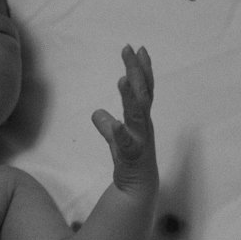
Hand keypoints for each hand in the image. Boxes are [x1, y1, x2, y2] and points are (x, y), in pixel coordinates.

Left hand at [90, 44, 155, 190]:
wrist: (136, 191)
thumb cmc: (129, 162)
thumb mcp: (116, 140)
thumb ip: (108, 125)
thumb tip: (97, 113)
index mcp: (141, 119)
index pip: (144, 89)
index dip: (142, 69)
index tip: (138, 48)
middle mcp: (144, 126)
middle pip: (143, 94)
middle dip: (137, 71)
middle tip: (130, 49)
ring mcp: (140, 140)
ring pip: (137, 115)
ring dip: (131, 97)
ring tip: (122, 79)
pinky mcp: (132, 157)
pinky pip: (127, 144)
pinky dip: (120, 133)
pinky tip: (114, 124)